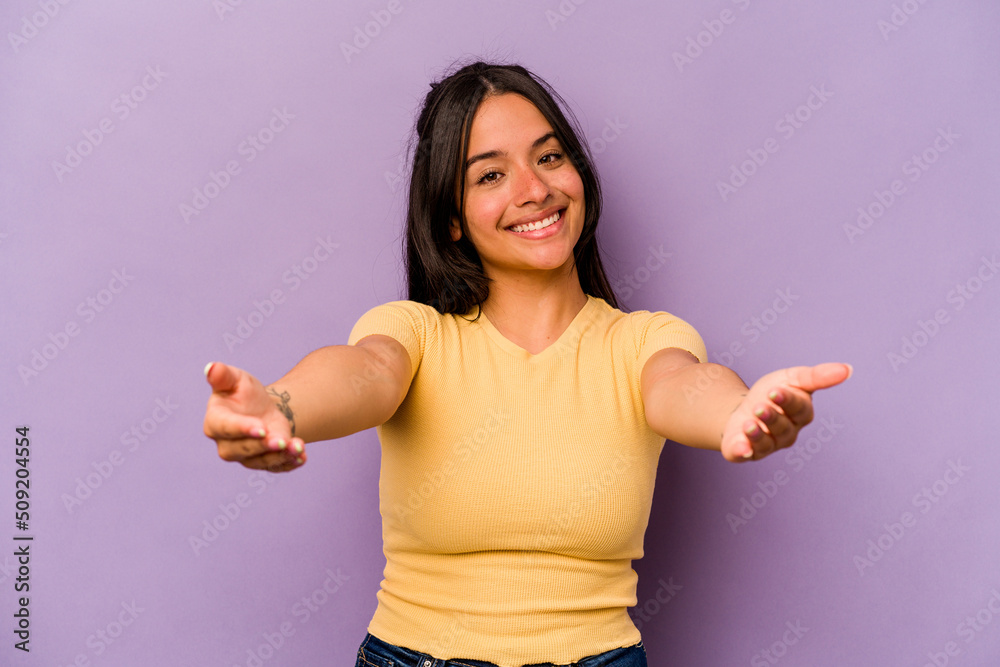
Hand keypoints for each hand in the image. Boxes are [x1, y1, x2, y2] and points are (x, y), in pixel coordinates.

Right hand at [202, 362, 305, 471]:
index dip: (242, 429)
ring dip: (280, 456)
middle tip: (281, 440)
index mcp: (215, 421)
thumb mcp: (235, 379)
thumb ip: (223, 375)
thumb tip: (211, 367)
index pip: (225, 428)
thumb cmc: (242, 392)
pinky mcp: (263, 462)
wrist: (263, 408)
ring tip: (297, 447)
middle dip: (263, 446)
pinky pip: (275, 467)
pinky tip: (302, 457)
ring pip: (260, 461)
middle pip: (242, 450)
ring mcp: (245, 456)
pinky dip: (289, 463)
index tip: (261, 428)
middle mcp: (226, 443)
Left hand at [721, 363, 850, 461]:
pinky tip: (740, 447)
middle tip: (759, 407)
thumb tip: (848, 369)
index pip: (798, 408)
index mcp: (800, 414)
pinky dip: (743, 451)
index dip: (787, 400)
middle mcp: (787, 433)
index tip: (774, 391)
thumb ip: (816, 376)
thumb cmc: (770, 395)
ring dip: (757, 434)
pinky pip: (746, 454)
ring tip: (748, 424)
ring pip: (765, 442)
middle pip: (782, 426)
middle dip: (771, 417)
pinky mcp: (746, 451)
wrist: (740, 410)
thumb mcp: (791, 379)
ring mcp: (768, 444)